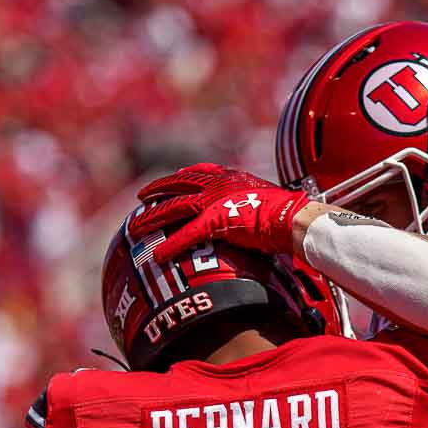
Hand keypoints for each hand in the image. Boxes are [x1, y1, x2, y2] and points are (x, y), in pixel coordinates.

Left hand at [133, 163, 312, 268]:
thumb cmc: (287, 212)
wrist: (292, 217)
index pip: (199, 172)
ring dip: (152, 218)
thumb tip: (255, 211)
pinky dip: (170, 245)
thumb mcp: (266, 197)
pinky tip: (156, 255)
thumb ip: (252, 200)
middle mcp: (216, 185)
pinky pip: (186, 235)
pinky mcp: (214, 223)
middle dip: (158, 190)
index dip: (182, 176)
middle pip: (178, 186)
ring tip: (135, 227)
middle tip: (141, 196)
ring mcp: (212, 203)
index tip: (173, 177)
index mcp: (230, 177)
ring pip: (174, 209)